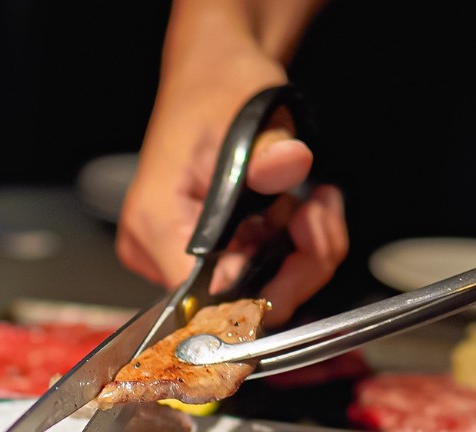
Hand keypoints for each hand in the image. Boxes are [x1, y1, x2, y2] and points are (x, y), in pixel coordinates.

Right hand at [116, 0, 344, 327]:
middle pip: (237, 306)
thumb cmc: (217, 91)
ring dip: (299, 255)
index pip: (204, 303)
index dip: (262, 294)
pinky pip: (255, 279)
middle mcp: (156, 252)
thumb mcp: (250, 110)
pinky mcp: (200, 259)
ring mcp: (175, 259)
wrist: (211, 80)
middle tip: (319, 216)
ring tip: (313, 205)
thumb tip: (285, 165)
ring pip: (255, 296)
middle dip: (296, 267)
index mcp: (155, 223)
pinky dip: (289, 252)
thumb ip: (269, 149)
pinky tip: (300, 214)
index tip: (304, 254)